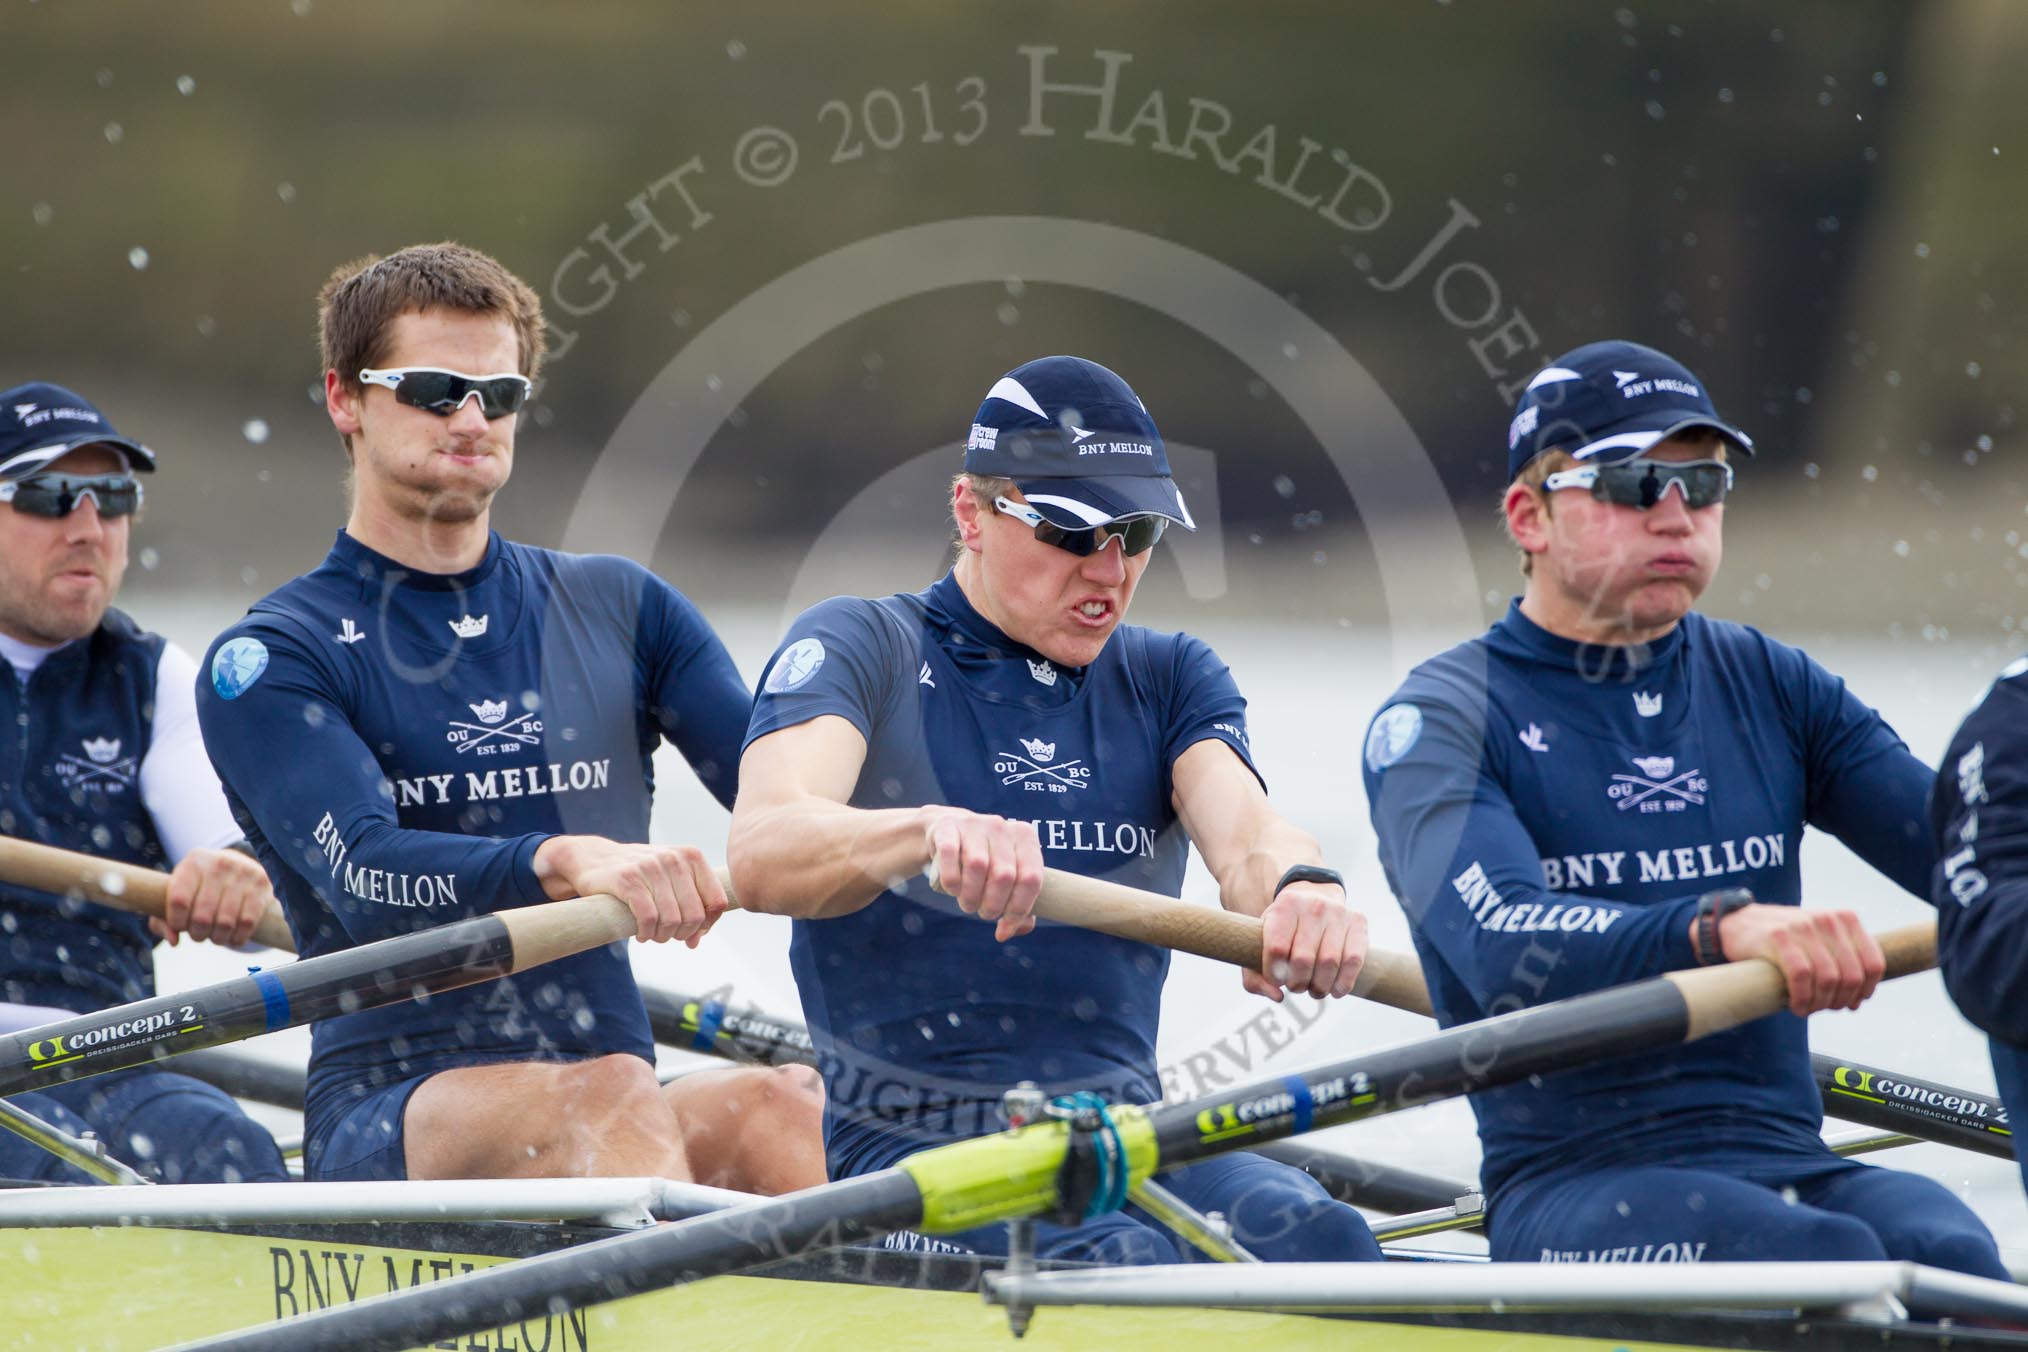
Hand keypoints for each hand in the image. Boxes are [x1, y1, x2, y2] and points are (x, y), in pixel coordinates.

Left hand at [151, 847, 276, 947]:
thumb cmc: (201, 886)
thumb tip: (174, 941)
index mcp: (193, 862)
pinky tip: (234, 938)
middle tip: (199, 935)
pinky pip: (248, 922)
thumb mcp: (179, 893)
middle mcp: (219, 863)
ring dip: (218, 938)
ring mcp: (243, 873)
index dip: (177, 921)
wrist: (239, 865)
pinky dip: (238, 938)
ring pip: (226, 922)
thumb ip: (163, 920)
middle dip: (198, 934)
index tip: (180, 926)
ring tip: (216, 937)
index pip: (178, 900)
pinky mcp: (262, 885)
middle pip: (202, 916)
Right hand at [535, 836, 725, 946]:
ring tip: (653, 936)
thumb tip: (696, 941)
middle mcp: (674, 859)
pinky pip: (648, 918)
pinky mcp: (627, 879)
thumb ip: (689, 904)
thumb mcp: (670, 879)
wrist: (593, 858)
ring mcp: (650, 867)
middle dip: (682, 934)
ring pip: (672, 919)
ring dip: (663, 936)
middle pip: (694, 915)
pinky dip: (647, 933)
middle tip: (667, 936)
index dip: (707, 925)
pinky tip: (641, 934)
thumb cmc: (638, 874)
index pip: (717, 901)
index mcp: (691, 857)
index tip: (692, 933)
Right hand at [922, 807, 1043, 941]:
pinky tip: (953, 889)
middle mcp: (1002, 826)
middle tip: (984, 913)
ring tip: (968, 904)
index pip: (1031, 878)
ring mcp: (974, 823)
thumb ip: (1018, 909)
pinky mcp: (948, 827)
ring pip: (977, 865)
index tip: (1005, 921)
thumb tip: (1005, 933)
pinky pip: (950, 855)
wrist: (948, 833)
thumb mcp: (1006, 880)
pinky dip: (952, 880)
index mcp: (1025, 837)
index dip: (1020, 908)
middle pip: (1004, 875)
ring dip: (970, 896)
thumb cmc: (984, 862)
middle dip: (993, 905)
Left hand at [1247, 880, 1365, 1002]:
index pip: (1277, 949)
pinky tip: (1335, 990)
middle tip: (1296, 987)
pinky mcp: (1358, 922)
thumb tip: (1278, 997)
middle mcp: (1312, 904)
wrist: (1313, 899)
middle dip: (1298, 983)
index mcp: (1285, 905)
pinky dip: (1344, 983)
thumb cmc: (1284, 929)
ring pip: (1329, 962)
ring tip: (1315, 990)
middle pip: (1303, 959)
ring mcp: (1338, 912)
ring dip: (1320, 986)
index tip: (1277, 980)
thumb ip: (1254, 977)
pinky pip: (1353, 960)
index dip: (1274, 974)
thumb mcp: (1261, 943)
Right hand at [1715, 903, 1883, 1016]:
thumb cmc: (1785, 939)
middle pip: (1851, 975)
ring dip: (1820, 1003)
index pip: (1873, 963)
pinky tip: (1796, 1006)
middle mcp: (1828, 920)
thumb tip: (1861, 997)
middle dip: (1841, 1000)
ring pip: (1828, 979)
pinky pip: (1801, 976)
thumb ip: (1843, 958)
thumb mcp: (1821, 937)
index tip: (1853, 1002)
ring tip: (1808, 1009)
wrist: (1739, 922)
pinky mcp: (1779, 937)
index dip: (1866, 990)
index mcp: (1845, 919)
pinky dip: (1802, 998)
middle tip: (1826, 1008)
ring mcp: (1803, 927)